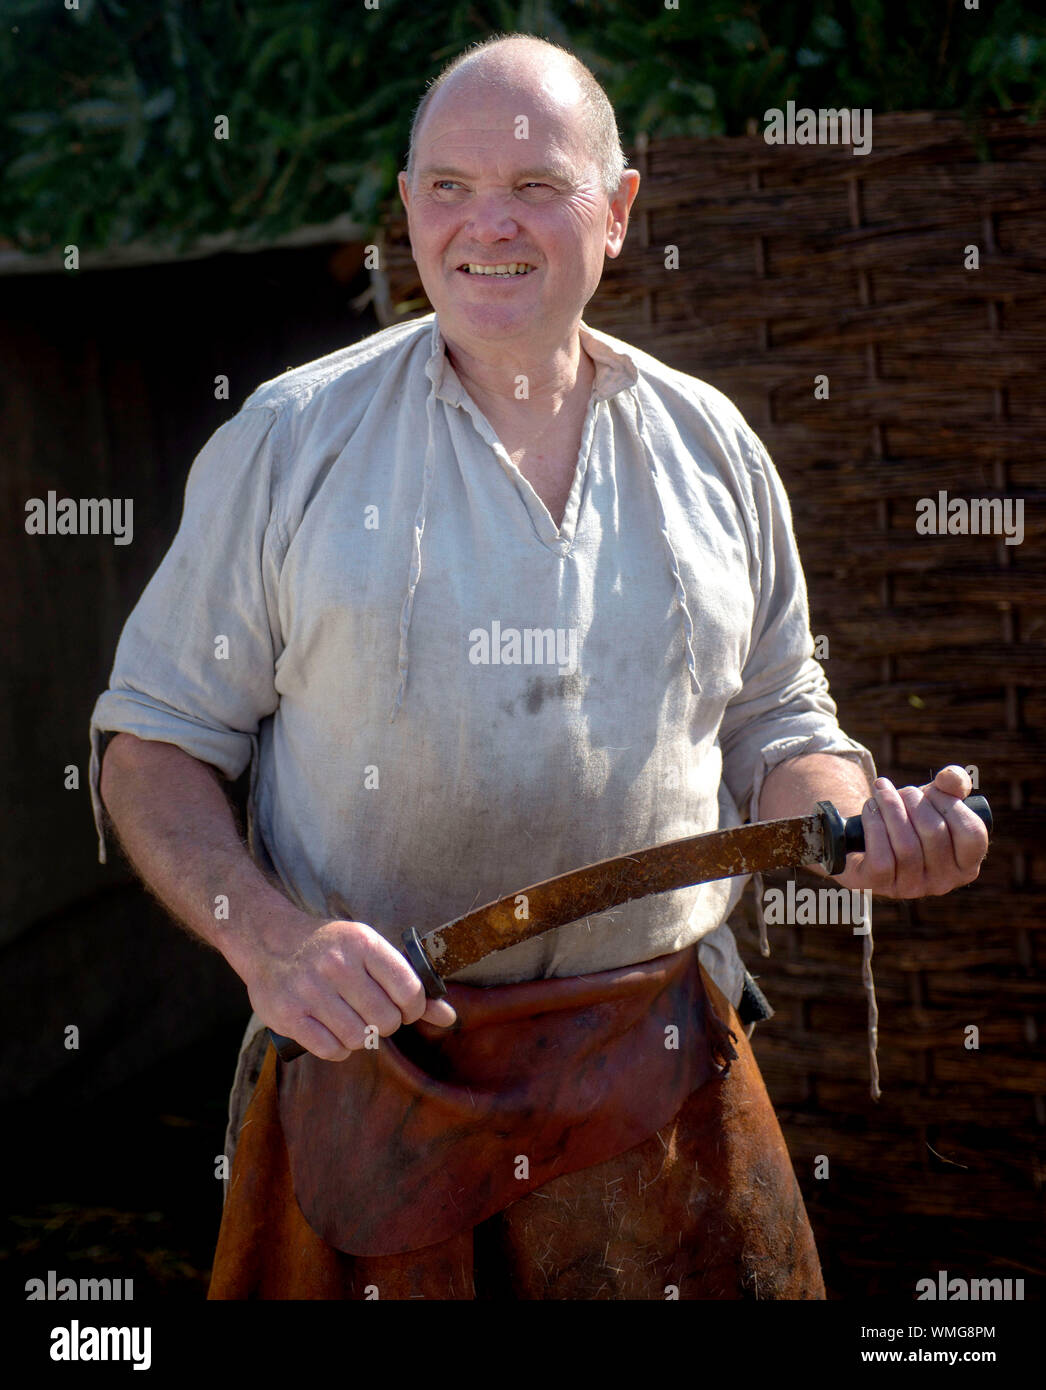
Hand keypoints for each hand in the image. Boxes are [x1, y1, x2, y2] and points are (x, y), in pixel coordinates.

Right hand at [245, 916, 456, 1060]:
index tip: (406, 1008)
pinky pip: (331, 1050)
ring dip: (361, 1037)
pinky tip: (333, 1031)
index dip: (415, 1008)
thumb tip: (450, 1017)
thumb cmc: (331, 948)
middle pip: (386, 1020)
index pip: (409, 989)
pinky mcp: (288, 1014)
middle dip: (386, 1024)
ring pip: (360, 1038)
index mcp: (363, 943)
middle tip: (374, 1015)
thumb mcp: (370, 951)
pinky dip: (338, 1048)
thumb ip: (409, 984)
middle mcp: (337, 964)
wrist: (271, 940)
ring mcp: (310, 990)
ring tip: (352, 1022)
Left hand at [832, 765, 988, 898]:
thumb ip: (955, 783)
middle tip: (901, 791)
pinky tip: (870, 810)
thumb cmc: (910, 818)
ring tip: (881, 792)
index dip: (951, 804)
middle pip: (934, 833)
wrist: (864, 838)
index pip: (973, 834)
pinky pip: (881, 855)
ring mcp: (911, 888)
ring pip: (906, 844)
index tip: (933, 790)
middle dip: (914, 801)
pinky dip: (873, 823)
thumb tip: (949, 779)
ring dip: (890, 807)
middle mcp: (943, 882)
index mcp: (965, 865)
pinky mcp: (878, 884)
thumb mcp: (935, 798)